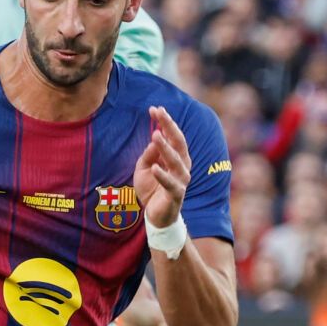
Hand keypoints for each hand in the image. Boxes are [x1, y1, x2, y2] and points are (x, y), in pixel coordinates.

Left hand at [134, 106, 190, 256]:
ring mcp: (181, 181)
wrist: (156, 216)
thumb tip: (153, 140)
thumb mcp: (144, 168)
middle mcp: (183, 167)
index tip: (154, 109)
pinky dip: (163, 175)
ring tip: (156, 135)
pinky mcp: (176, 195)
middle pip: (179, 143)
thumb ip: (149, 154)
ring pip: (177, 161)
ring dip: (166, 148)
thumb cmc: (152, 189)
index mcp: (176, 158)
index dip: (165, 122)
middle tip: (159, 112)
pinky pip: (171, 184)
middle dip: (169, 127)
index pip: (172, 136)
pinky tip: (155, 167)